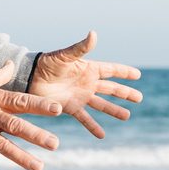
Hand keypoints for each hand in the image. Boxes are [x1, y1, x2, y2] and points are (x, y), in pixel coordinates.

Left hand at [27, 30, 143, 138]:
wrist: (29, 78)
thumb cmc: (46, 63)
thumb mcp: (64, 56)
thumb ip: (80, 48)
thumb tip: (94, 34)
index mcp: (88, 69)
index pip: (111, 70)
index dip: (124, 72)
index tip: (137, 75)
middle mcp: (87, 83)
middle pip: (111, 89)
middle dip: (125, 93)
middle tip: (139, 98)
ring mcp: (80, 96)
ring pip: (101, 105)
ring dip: (114, 110)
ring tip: (126, 116)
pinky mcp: (71, 107)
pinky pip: (85, 118)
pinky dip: (93, 127)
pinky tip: (102, 135)